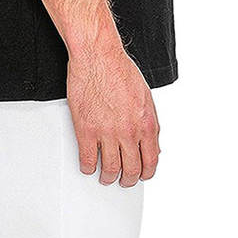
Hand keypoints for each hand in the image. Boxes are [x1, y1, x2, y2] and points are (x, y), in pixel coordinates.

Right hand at [66, 48, 160, 186]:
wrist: (98, 56)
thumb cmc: (119, 70)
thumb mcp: (145, 98)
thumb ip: (148, 123)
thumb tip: (150, 143)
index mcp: (146, 123)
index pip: (151, 161)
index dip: (146, 173)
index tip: (142, 175)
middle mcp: (129, 131)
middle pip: (131, 170)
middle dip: (128, 179)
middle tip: (123, 180)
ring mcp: (107, 133)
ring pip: (111, 170)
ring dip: (108, 177)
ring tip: (106, 177)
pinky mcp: (87, 131)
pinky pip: (88, 160)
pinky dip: (89, 168)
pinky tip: (89, 167)